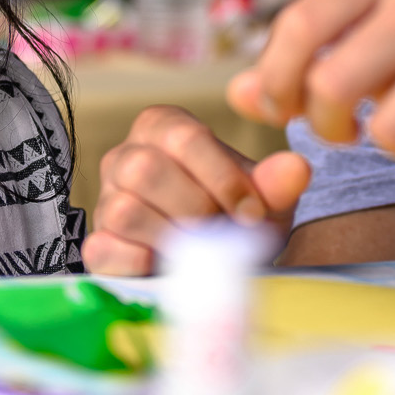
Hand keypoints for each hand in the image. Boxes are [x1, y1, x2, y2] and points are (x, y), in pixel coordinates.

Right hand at [83, 106, 310, 275]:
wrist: (218, 263)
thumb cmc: (238, 218)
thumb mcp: (265, 200)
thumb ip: (277, 183)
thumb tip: (296, 168)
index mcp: (164, 127)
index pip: (184, 138)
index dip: (222, 178)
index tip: (251, 213)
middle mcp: (126, 155)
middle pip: (146, 169)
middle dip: (195, 207)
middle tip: (222, 231)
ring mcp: (105, 199)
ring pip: (124, 209)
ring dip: (171, 236)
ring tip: (197, 248)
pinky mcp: (97, 243)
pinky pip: (105, 249)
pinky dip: (144, 263)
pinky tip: (168, 266)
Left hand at [227, 0, 394, 176]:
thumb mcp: (375, 27)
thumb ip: (303, 59)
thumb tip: (240, 96)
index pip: (299, 24)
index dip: (277, 80)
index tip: (285, 108)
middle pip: (331, 86)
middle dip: (329, 125)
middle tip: (347, 129)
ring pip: (388, 131)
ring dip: (394, 144)